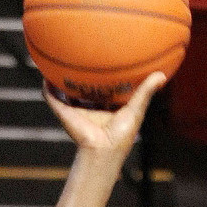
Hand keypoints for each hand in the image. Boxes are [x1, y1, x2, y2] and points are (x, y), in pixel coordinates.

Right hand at [43, 70, 164, 157]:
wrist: (103, 149)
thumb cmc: (122, 134)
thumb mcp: (136, 109)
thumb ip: (146, 91)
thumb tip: (163, 74)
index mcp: (107, 108)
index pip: (106, 90)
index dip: (106, 77)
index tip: (107, 60)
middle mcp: (91, 109)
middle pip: (85, 90)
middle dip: (82, 77)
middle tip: (81, 56)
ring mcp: (77, 111)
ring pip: (67, 93)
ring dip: (61, 81)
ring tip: (56, 62)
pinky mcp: (65, 114)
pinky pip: (53, 98)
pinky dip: (47, 88)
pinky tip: (44, 75)